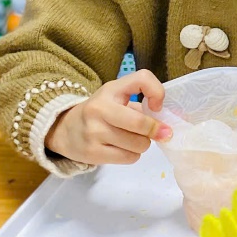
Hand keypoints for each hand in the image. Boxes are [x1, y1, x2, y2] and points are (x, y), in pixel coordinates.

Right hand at [46, 70, 170, 166]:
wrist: (65, 130)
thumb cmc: (100, 112)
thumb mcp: (117, 97)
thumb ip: (143, 102)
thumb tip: (171, 121)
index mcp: (110, 90)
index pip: (142, 79)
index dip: (158, 93)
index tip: (156, 107)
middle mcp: (99, 109)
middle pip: (141, 123)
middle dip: (155, 130)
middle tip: (159, 133)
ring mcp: (94, 132)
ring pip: (138, 144)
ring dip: (142, 144)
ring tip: (132, 139)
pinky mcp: (92, 153)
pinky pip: (129, 158)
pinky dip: (132, 155)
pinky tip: (122, 148)